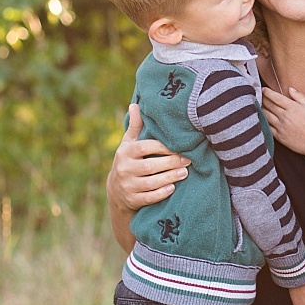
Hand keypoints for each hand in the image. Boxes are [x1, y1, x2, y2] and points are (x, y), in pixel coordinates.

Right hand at [106, 103, 190, 250]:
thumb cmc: (130, 160)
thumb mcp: (129, 143)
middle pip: (150, 166)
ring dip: (170, 177)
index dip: (163, 147)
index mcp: (125, 152)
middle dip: (171, 163)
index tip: (180, 146)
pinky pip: (148, 198)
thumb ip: (136, 126)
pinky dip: (161, 193)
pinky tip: (173, 188)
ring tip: (185, 173)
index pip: (145, 147)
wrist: (116, 191)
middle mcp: (124, 169)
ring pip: (151, 182)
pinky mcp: (132, 200)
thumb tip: (135, 104)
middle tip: (189, 160)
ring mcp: (127, 186)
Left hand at [262, 87, 304, 165]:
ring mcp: (281, 127)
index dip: (268, 92)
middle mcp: (284, 116)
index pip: (276, 97)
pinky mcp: (279, 136)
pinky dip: (263, 121)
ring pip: (266, 115)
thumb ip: (300, 96)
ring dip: (261, 109)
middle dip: (263, 99)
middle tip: (259, 95)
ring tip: (258, 105)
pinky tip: (262, 118)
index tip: (264, 89)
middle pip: (269, 105)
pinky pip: (267, 127)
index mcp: (292, 108)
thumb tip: (290, 89)